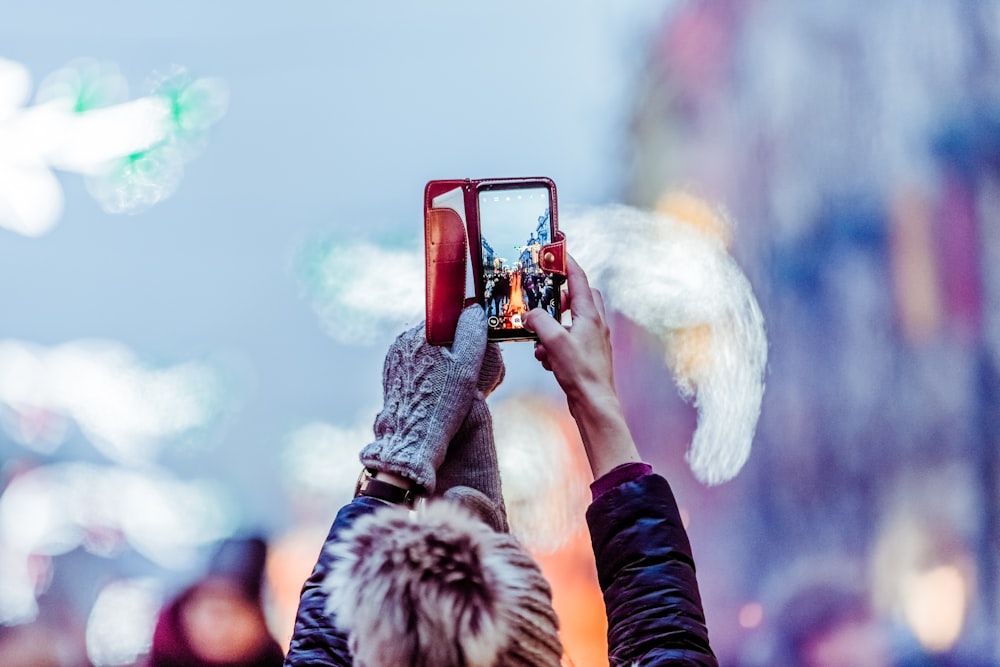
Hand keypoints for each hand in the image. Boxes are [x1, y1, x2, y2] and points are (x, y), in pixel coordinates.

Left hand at [359, 305, 488, 491]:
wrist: (413, 439)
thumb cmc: (442, 402)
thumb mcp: (466, 366)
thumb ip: (471, 332)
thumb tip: (474, 309)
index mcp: (419, 334)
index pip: (447, 319)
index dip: (465, 332)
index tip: (475, 349)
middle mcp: (402, 343)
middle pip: (436, 336)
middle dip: (453, 349)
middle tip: (467, 371)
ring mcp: (394, 361)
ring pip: (426, 353)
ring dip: (441, 363)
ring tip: (452, 386)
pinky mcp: (391, 378)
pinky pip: (416, 369)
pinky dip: (428, 376)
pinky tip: (437, 392)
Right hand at [524, 255, 639, 478]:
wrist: (594, 404)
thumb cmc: (581, 373)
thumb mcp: (554, 342)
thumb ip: (539, 322)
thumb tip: (530, 314)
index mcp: (590, 315)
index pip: (579, 279)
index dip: (567, 263)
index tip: (557, 250)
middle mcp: (595, 324)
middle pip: (579, 297)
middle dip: (559, 296)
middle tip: (543, 297)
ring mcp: (592, 340)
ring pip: (571, 321)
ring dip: (553, 326)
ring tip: (540, 338)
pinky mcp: (586, 356)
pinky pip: (567, 341)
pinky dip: (554, 345)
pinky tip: (545, 358)